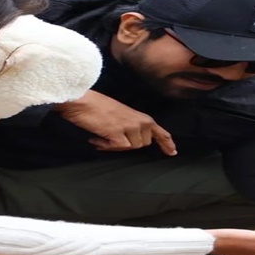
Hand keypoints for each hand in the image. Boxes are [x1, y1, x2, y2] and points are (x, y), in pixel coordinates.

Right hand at [56, 90, 176, 154]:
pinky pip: (118, 148)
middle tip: (112, 136)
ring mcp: (130, 127)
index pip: (160, 131)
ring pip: (131, 147)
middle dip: (128, 144)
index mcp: (141, 116)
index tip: (173, 153)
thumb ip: (132, 126)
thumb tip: (132, 142)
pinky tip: (96, 138)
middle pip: (143, 144)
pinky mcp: (118, 133)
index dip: (167, 143)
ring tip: (102, 135)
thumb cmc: (97, 107)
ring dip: (115, 145)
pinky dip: (106, 146)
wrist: (82, 101)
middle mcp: (140, 121)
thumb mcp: (122, 114)